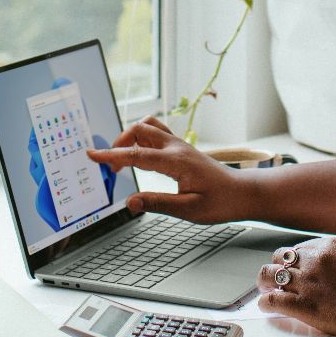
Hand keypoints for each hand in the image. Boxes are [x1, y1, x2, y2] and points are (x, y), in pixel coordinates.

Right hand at [86, 115, 254, 222]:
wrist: (243, 193)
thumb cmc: (221, 202)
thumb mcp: (189, 210)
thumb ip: (158, 204)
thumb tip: (130, 202)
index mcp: (176, 161)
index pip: (136, 155)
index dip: (112, 156)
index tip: (92, 155)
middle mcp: (177, 147)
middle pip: (139, 130)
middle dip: (119, 144)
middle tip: (110, 167)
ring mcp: (180, 145)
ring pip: (148, 126)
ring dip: (130, 137)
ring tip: (123, 158)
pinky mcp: (182, 148)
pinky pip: (157, 132)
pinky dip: (141, 138)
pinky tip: (139, 155)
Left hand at [257, 237, 335, 336]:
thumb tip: (330, 265)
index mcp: (331, 246)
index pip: (300, 248)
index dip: (294, 260)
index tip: (292, 268)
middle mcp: (316, 260)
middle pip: (281, 258)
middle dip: (277, 267)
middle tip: (275, 277)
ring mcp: (308, 282)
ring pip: (271, 275)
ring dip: (265, 282)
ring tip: (264, 288)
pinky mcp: (304, 305)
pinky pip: (272, 300)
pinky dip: (264, 302)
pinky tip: (264, 305)